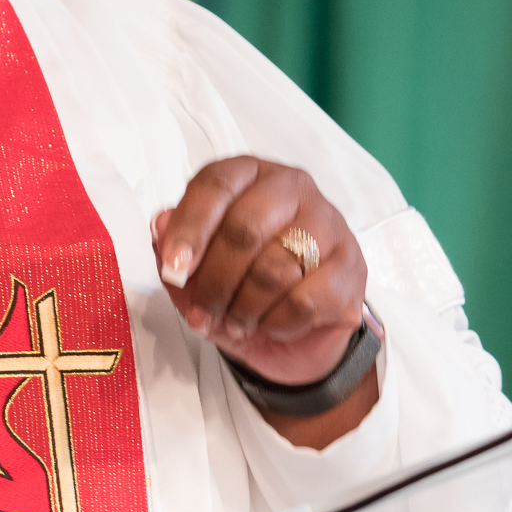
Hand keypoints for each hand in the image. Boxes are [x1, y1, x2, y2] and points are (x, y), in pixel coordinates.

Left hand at [155, 157, 376, 443]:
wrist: (294, 336)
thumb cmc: (241, 288)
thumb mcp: (195, 273)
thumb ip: (172, 246)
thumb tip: (161, 225)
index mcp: (250, 175)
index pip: (216, 184)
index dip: (190, 228)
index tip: (175, 269)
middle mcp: (293, 188)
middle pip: (244, 228)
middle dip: (215, 281)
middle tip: (202, 311)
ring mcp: (329, 225)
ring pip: (274, 268)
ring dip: (243, 308)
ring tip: (233, 323)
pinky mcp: (350, 268)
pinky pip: (304, 300)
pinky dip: (276, 323)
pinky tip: (268, 325)